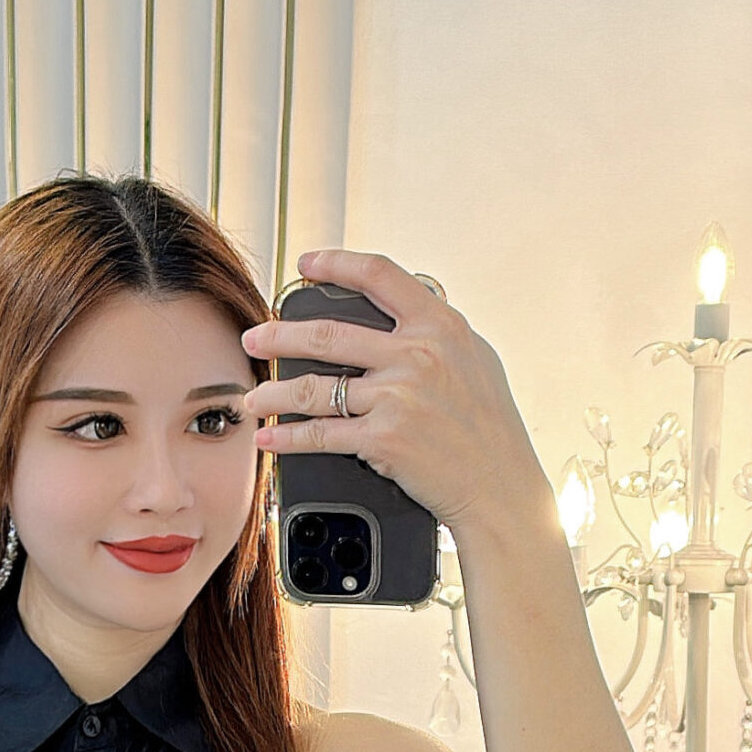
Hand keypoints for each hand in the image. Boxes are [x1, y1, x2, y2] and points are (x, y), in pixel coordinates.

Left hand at [236, 247, 546, 533]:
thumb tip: (411, 310)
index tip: (306, 264)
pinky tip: (269, 438)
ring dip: (273, 392)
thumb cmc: (491, 428)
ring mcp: (397, 397)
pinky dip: (287, 438)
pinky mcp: (383, 439)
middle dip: (279, 335)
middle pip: (329, 333)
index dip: (336, 264)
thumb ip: (439, 333)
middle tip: (253, 339)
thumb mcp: (476, 359)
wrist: (499, 487)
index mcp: (439, 325)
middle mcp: (416, 355)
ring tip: (252, 396)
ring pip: (315, 387)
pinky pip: (321, 434)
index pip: (380, 276)